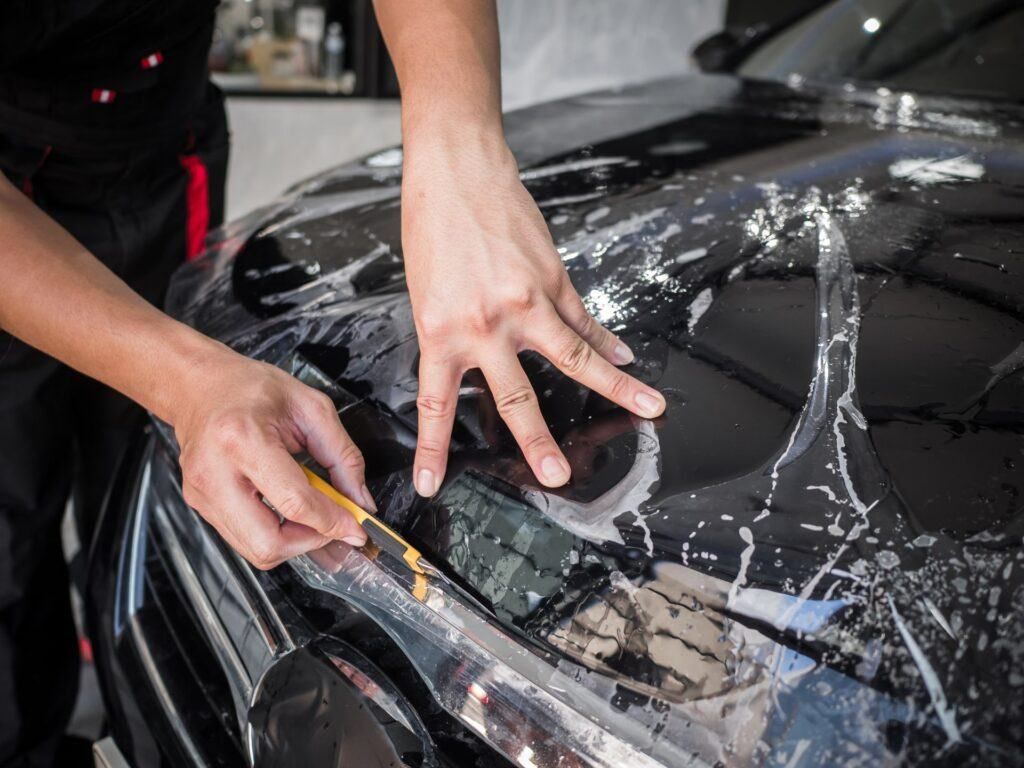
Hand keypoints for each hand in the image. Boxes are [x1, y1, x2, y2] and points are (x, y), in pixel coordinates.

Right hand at [170, 347, 374, 569]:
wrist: (200, 387)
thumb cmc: (250, 389)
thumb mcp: (311, 408)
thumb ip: (343, 456)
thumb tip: (360, 500)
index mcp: (243, 439)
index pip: (294, 502)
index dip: (332, 522)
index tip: (355, 528)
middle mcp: (215, 472)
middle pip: (268, 543)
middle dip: (309, 542)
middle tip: (331, 525)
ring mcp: (202, 493)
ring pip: (255, 550)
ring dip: (293, 542)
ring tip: (310, 515)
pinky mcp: (199, 504)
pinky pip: (243, 538)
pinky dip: (273, 534)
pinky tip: (286, 510)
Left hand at [401, 135, 665, 496]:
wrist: (457, 171)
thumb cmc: (433, 229)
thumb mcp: (426, 294)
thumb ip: (454, 336)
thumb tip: (478, 369)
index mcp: (441, 331)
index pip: (437, 405)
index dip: (434, 450)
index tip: (433, 484)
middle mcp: (487, 324)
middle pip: (517, 397)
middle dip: (538, 442)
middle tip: (557, 475)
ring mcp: (526, 302)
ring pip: (576, 357)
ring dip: (615, 387)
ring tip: (650, 409)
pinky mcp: (553, 278)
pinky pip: (585, 318)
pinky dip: (608, 341)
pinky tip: (627, 359)